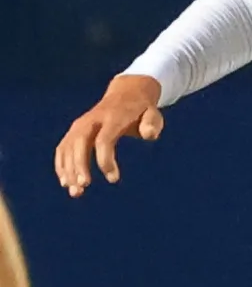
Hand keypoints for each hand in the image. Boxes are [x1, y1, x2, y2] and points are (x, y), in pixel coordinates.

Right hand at [56, 73, 164, 195]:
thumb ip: (152, 123)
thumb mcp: (153, 113)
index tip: (114, 179)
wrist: (125, 94)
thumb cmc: (142, 110)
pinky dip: (62, 165)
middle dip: (79, 165)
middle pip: (79, 144)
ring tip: (75, 192)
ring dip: (68, 170)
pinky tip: (66, 183)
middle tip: (83, 186)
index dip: (106, 160)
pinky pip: (63, 149)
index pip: (103, 140)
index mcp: (112, 118)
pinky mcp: (74, 131)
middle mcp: (91, 120)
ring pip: (68, 148)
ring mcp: (80, 125)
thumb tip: (148, 134)